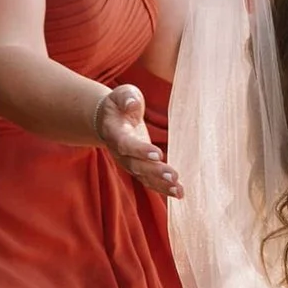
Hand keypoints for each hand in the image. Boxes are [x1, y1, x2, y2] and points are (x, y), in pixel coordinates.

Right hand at [95, 82, 179, 196]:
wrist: (109, 120)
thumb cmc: (119, 105)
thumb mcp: (121, 94)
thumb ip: (126, 98)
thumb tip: (132, 103)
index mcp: (115, 133)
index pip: (126, 144)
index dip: (140, 150)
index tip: (158, 154)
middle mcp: (121, 153)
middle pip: (137, 166)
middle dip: (155, 172)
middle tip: (173, 176)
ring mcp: (129, 163)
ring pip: (144, 177)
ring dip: (162, 185)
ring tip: (178, 190)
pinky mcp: (139, 168)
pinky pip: (150, 181)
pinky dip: (163, 188)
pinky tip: (179, 193)